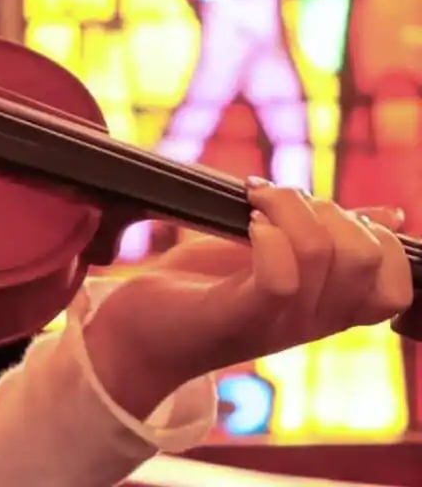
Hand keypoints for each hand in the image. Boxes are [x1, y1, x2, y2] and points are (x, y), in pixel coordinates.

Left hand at [84, 183, 413, 417]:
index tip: (328, 212)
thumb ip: (327, 237)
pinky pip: (279, 278)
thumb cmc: (204, 287)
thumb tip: (391, 215)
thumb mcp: (274, 254)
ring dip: (288, 207)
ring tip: (254, 203)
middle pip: (365, 258)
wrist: (137, 332)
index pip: (399, 286)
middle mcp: (314, 321)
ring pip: (323, 254)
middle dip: (327, 209)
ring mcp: (277, 322)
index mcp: (331, 308)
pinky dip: (268, 237)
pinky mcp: (235, 316)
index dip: (379, 238)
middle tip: (277, 201)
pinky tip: (247, 224)